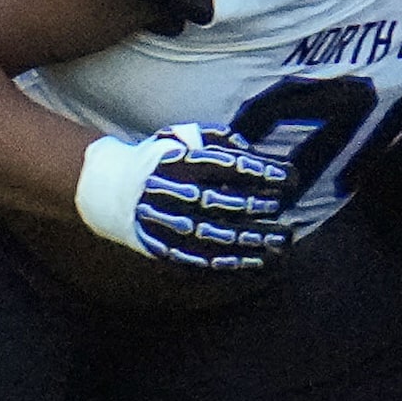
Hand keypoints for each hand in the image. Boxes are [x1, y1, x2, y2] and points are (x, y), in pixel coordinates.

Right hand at [75, 125, 294, 270]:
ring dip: (252, 241)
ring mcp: (166, 224)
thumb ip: (218, 140)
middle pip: (221, 203)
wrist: (110, 188)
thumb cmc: (160, 159)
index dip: (262, 172)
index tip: (290, 178)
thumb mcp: (182, 137)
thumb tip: (253, 152)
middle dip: (258, 208)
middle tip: (285, 213)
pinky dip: (231, 263)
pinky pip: (200, 259)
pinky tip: (258, 262)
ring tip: (282, 243)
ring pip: (214, 235)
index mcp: (178, 162)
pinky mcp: (164, 248)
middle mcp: (172, 194)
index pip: (227, 166)